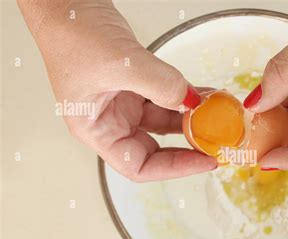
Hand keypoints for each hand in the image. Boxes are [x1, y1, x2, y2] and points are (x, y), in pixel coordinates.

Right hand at [18, 0, 216, 180]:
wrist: (66, 0)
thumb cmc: (71, 32)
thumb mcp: (121, 63)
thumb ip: (161, 85)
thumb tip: (192, 102)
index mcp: (96, 130)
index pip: (138, 166)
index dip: (174, 168)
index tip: (204, 160)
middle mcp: (110, 121)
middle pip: (155, 148)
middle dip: (188, 144)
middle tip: (217, 141)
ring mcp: (123, 103)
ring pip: (165, 120)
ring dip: (191, 117)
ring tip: (218, 112)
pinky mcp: (135, 85)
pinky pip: (166, 97)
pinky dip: (186, 96)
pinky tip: (206, 94)